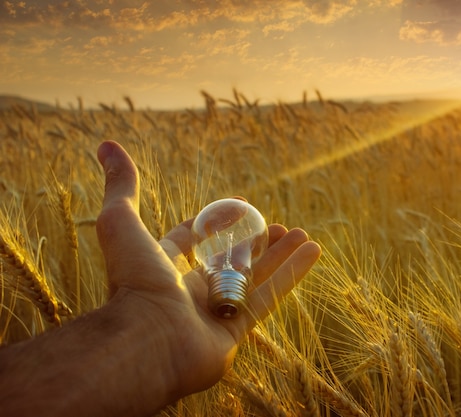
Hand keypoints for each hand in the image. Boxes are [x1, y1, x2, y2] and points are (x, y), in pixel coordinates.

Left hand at [96, 141, 321, 398]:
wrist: (148, 341)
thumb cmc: (134, 281)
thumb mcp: (121, 222)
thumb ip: (121, 186)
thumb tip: (105, 145)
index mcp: (166, 267)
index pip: (195, 239)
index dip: (218, 221)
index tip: (242, 203)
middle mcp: (191, 290)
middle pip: (232, 259)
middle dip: (258, 239)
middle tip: (280, 225)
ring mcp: (215, 311)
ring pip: (256, 277)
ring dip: (281, 254)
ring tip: (303, 234)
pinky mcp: (236, 329)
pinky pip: (270, 297)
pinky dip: (293, 274)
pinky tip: (312, 251)